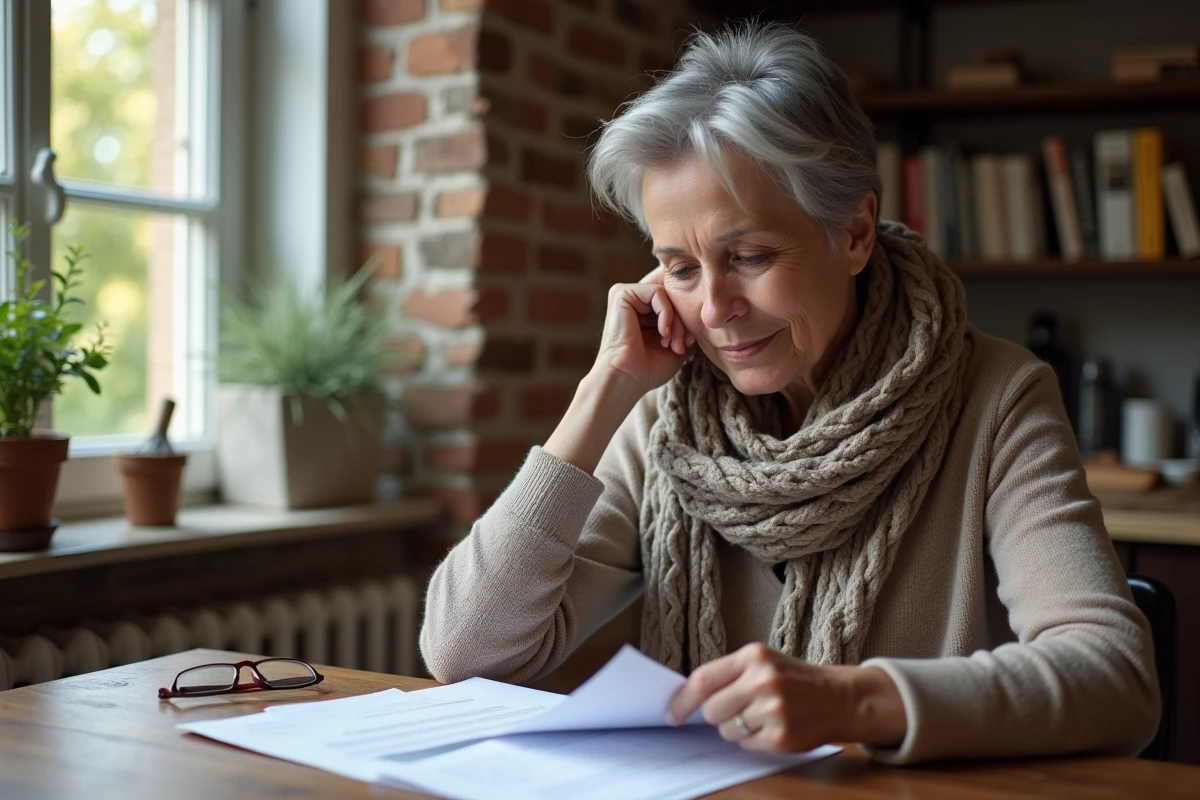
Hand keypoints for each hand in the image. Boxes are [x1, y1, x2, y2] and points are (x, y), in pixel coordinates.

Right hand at [593, 266, 693, 396]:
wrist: (626, 379)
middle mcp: (634, 301)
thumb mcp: (677, 345)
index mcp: (642, 312)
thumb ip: (687, 326)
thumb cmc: (648, 370)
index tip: (688, 344)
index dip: (686, 320)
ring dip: (677, 321)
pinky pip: (657, 292)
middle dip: (683, 323)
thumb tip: (702, 312)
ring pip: (668, 295)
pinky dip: (666, 313)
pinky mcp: (622, 293)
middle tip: (682, 346)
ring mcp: (627, 295)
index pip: (675, 301)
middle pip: (673, 297)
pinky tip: (663, 333)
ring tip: (672, 344)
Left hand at [665, 643, 906, 752]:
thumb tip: (687, 698)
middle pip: (711, 710)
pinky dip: (754, 740)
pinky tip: (774, 728)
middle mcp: (763, 680)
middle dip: (718, 715)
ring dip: (737, 728)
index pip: (703, 680)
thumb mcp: (764, 662)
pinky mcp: (782, 736)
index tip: (671, 713)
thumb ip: (729, 675)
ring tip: (762, 716)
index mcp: (754, 656)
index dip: (681, 700)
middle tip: (739, 708)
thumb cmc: (795, 680)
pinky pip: (747, 745)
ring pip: (727, 730)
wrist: (840, 697)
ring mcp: (773, 710)